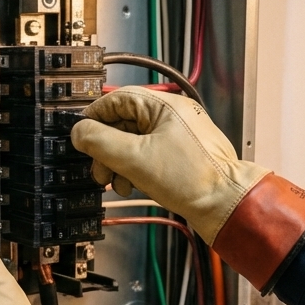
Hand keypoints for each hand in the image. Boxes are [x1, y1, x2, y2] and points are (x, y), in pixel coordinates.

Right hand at [71, 86, 270, 244]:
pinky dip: (136, 169)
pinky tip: (133, 185)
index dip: (95, 118)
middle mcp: (174, 116)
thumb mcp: (133, 158)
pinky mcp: (182, 156)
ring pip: (134, 142)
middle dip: (106, 149)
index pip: (117, 99)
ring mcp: (179, 136)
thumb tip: (79, 132)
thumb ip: (100, 141)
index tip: (82, 136)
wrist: (224, 205)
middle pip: (124, 123)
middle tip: (99, 169)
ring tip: (118, 182)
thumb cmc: (193, 180)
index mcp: (165, 106)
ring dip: (119, 163)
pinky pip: (149, 155)